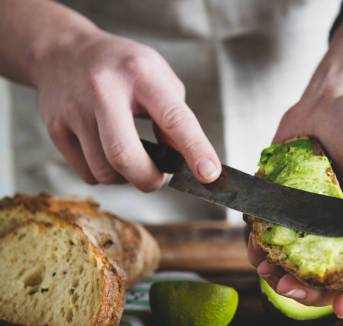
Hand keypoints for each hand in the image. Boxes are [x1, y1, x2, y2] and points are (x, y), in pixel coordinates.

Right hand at [33, 30, 220, 190]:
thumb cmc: (122, 69)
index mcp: (140, 74)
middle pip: (124, 156)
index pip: (173, 118)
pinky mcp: (55, 128)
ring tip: (133, 159)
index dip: (195, 150)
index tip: (209, 174)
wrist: (62, 52)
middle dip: (149, 179)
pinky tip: (108, 155)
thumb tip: (185, 160)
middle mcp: (103, 90)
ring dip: (126, 179)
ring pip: (104, 172)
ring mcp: (74, 110)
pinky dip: (105, 176)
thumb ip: (176, 117)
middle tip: (160, 177)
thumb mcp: (158, 78)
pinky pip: (86, 174)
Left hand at [248, 92, 342, 317]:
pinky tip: (253, 244)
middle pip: (326, 278)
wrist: (328, 97)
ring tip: (265, 270)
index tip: (342, 310)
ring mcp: (310, 220)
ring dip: (278, 275)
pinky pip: (271, 236)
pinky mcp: (283, 206)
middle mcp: (339, 229)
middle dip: (307, 293)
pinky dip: (260, 247)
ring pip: (295, 264)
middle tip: (286, 288)